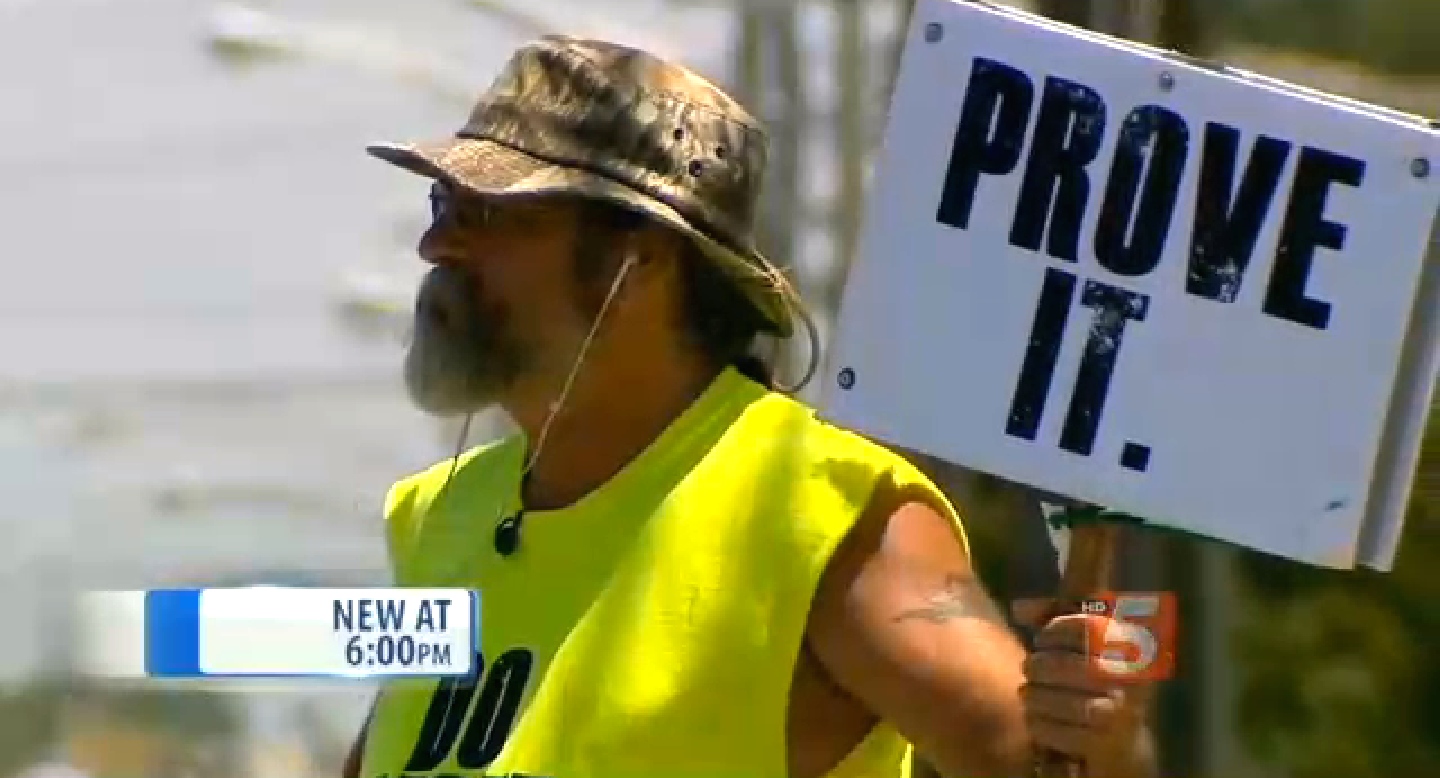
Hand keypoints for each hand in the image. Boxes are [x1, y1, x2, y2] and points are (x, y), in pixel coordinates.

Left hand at [1016, 602, 1153, 774]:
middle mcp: (1132, 679)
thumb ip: (1052, 618)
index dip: (1054, 630)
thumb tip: (1018, 608)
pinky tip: (1035, 717)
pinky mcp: (1104, 744)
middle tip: (1029, 668)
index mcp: (1130, 647)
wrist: (1124, 737)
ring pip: (1065, 702)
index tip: (1041, 639)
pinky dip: (1039, 724)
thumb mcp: (1081, 642)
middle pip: (1070, 666)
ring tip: (1027, 693)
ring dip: (1035, 696)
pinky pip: (1060, 733)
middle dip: (1039, 665)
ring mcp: (1120, 714)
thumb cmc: (1095, 678)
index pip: (1087, 628)